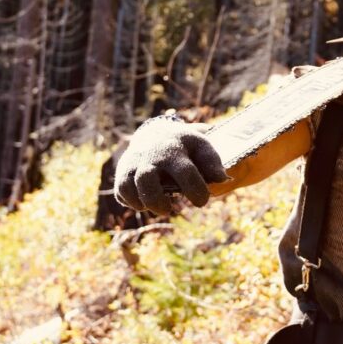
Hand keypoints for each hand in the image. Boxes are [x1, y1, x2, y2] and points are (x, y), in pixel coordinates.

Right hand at [114, 118, 228, 214]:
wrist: (155, 133)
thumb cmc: (184, 146)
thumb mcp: (201, 146)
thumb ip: (212, 162)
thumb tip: (222, 179)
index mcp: (174, 150)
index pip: (185, 172)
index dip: (195, 190)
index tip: (201, 201)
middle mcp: (150, 157)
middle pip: (147, 180)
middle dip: (157, 201)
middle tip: (169, 210)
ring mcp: (134, 164)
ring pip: (128, 186)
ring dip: (143, 203)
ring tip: (160, 209)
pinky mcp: (122, 172)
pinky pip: (120, 191)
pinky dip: (131, 202)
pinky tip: (144, 203)